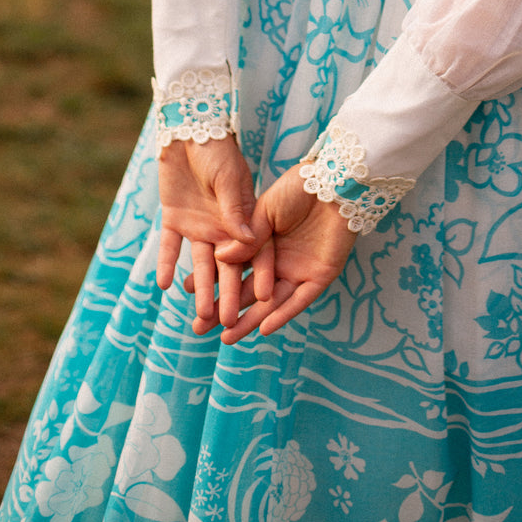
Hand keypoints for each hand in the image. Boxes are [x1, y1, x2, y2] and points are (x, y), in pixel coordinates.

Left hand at [157, 136, 257, 332]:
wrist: (190, 130)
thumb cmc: (217, 151)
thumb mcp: (228, 178)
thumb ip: (235, 210)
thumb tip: (247, 242)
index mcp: (243, 217)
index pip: (257, 252)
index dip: (260, 275)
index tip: (265, 301)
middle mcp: (223, 227)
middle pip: (228, 267)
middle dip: (228, 295)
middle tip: (228, 325)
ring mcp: (199, 226)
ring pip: (201, 263)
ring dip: (201, 287)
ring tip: (199, 317)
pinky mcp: (174, 220)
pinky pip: (171, 247)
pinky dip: (168, 264)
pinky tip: (165, 285)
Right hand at [214, 165, 356, 342]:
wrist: (334, 182)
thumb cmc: (300, 188)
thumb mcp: (266, 210)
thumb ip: (247, 238)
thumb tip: (218, 259)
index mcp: (264, 241)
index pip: (234, 267)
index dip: (212, 280)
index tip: (187, 291)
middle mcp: (279, 260)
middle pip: (248, 290)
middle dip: (225, 309)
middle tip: (199, 327)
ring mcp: (299, 269)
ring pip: (271, 302)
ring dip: (250, 320)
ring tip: (226, 338)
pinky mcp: (320, 276)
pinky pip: (299, 300)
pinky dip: (282, 314)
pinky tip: (263, 328)